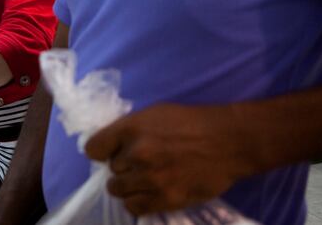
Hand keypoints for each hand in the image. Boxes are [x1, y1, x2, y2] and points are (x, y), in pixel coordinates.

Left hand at [84, 103, 246, 215]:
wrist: (228, 141)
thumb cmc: (191, 122)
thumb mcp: (153, 114)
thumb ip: (129, 131)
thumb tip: (111, 147)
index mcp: (131, 129)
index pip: (93, 148)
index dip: (100, 152)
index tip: (109, 153)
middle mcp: (136, 154)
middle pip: (110, 170)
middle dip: (122, 168)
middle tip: (139, 164)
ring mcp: (150, 179)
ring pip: (118, 190)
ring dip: (128, 186)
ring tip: (144, 179)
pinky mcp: (166, 198)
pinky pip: (134, 207)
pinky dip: (137, 202)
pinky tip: (148, 193)